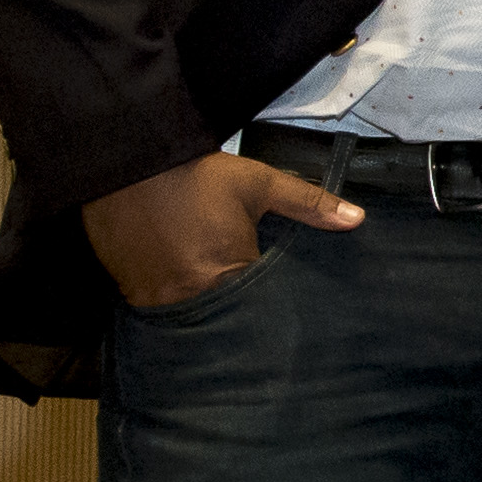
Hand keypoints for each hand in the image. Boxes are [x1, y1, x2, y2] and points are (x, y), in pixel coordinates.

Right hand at [81, 152, 361, 309]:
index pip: (257, 310)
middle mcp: (186, 296)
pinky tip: (179, 285)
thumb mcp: (258, 183)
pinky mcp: (125, 290)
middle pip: (221, 320)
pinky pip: (156, 308)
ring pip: (187, 318)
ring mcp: (150, 297)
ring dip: (202, 311)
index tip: (280, 309)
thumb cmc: (195, 175)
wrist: (125, 160)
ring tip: (214, 300)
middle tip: (248, 311)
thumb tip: (356, 219)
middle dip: (237, 318)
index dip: (268, 307)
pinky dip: (170, 300)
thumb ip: (308, 204)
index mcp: (223, 274)